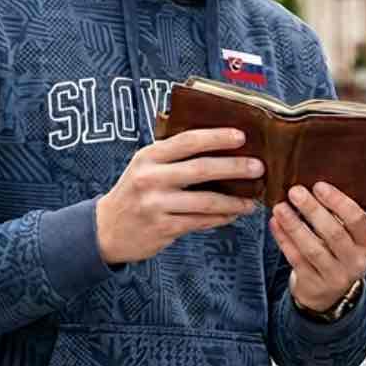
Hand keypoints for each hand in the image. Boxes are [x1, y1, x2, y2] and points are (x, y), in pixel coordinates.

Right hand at [95, 128, 263, 264]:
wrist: (106, 229)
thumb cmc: (135, 192)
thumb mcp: (145, 165)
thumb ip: (173, 155)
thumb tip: (220, 145)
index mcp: (149, 156)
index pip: (187, 141)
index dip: (217, 137)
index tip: (242, 136)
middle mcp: (150, 178)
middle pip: (201, 170)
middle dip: (234, 167)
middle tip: (258, 167)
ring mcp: (156, 205)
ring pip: (206, 201)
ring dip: (234, 201)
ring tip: (253, 200)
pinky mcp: (163, 228)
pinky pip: (201, 221)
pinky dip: (221, 218)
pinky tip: (234, 214)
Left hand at [272, 183, 365, 311]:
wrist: (329, 293)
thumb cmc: (337, 254)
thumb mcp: (348, 237)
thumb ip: (338, 215)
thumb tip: (313, 187)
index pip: (357, 220)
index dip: (338, 201)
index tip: (319, 186)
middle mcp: (355, 262)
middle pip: (334, 233)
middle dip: (313, 210)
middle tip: (295, 192)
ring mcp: (335, 276)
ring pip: (312, 249)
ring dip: (294, 225)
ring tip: (280, 208)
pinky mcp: (313, 284)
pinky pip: (296, 259)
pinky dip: (284, 240)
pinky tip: (275, 224)